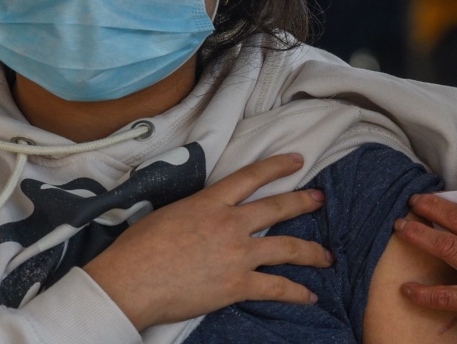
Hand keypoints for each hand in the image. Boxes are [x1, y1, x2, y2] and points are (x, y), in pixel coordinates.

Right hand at [84, 153, 331, 329]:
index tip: (297, 161)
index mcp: (210, 202)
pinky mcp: (237, 284)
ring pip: (287, 247)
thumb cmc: (137, 250)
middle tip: (320, 199)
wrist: (129, 283)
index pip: (251, 176)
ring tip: (328, 256)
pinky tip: (310, 295)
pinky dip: (296, 292)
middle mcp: (230, 223)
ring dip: (313, 252)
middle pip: (278, 208)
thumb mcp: (168, 214)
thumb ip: (195, 212)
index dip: (277, 166)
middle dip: (304, 202)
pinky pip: (276, 287)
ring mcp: (237, 254)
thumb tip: (202, 215)